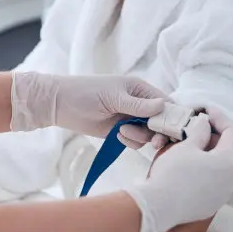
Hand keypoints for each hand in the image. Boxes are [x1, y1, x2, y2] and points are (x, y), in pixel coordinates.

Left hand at [10, 72, 167, 143]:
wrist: (60, 104)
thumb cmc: (86, 92)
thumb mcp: (114, 97)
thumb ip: (139, 105)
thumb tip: (163, 106)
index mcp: (140, 89)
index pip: (166, 103)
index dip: (172, 117)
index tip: (171, 130)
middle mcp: (139, 104)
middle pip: (161, 122)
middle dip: (158, 132)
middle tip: (154, 142)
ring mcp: (130, 118)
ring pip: (149, 134)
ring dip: (140, 137)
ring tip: (121, 131)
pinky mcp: (121, 131)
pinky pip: (136, 141)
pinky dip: (130, 142)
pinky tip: (117, 136)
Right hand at [121, 112, 232, 231]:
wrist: (157, 207)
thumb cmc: (173, 173)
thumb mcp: (186, 146)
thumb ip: (200, 132)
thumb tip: (205, 124)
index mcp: (228, 163)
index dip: (220, 118)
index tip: (206, 110)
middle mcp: (231, 181)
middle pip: (229, 151)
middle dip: (215, 136)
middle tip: (199, 126)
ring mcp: (221, 195)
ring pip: (221, 167)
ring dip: (210, 153)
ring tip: (192, 143)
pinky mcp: (210, 205)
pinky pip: (213, 182)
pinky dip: (206, 169)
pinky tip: (190, 163)